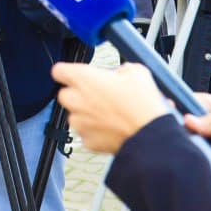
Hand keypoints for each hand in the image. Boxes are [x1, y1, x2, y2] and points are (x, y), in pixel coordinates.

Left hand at [53, 63, 168, 153]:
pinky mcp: (87, 141)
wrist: (151, 135)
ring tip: (111, 113)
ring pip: (76, 115)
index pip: (59, 70)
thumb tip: (120, 74)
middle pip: (65, 94)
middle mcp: (76, 101)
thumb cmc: (142, 105)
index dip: (68, 71)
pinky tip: (113, 127)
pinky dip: (96, 131)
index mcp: (83, 79)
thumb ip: (120, 70)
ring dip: (88, 113)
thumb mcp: (136, 71)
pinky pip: (87, 133)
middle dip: (79, 94)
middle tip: (100, 94)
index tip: (76, 74)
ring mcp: (80, 123)